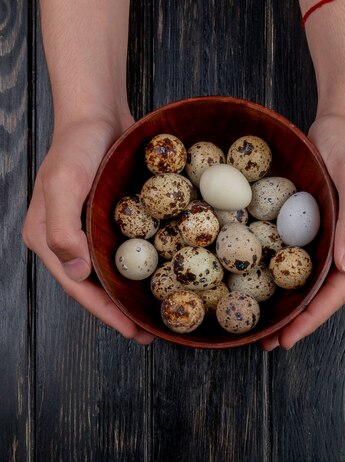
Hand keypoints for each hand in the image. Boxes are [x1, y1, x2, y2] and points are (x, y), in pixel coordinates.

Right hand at [23, 115, 154, 345]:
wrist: (97, 113)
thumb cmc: (76, 146)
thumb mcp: (63, 184)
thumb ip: (62, 230)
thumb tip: (76, 273)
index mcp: (50, 240)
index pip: (78, 288)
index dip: (105, 313)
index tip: (132, 332)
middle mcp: (69, 242)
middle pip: (96, 287)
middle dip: (121, 313)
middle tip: (150, 334)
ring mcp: (90, 232)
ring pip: (113, 274)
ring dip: (133, 296)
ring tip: (158, 315)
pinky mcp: (111, 221)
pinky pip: (127, 251)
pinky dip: (143, 269)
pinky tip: (162, 278)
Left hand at [261, 113, 344, 350]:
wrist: (344, 120)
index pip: (340, 290)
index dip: (314, 317)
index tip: (289, 338)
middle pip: (326, 294)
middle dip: (300, 320)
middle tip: (269, 341)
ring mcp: (338, 239)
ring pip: (313, 282)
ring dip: (292, 305)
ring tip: (265, 325)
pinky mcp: (322, 229)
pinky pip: (303, 261)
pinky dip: (286, 279)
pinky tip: (267, 287)